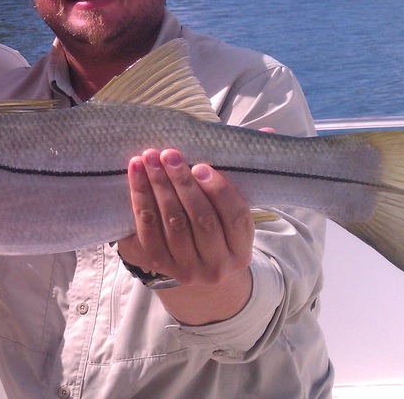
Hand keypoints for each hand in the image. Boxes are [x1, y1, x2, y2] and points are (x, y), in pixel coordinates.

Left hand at [118, 148, 253, 324]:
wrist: (196, 273)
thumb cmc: (217, 227)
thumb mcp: (234, 210)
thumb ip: (245, 173)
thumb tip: (267, 132)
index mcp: (242, 250)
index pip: (235, 218)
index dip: (219, 191)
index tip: (202, 166)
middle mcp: (217, 264)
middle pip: (200, 219)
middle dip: (182, 183)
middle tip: (169, 154)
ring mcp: (186, 268)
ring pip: (172, 223)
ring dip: (158, 186)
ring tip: (149, 158)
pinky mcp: (157, 264)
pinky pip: (146, 228)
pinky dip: (140, 198)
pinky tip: (136, 173)